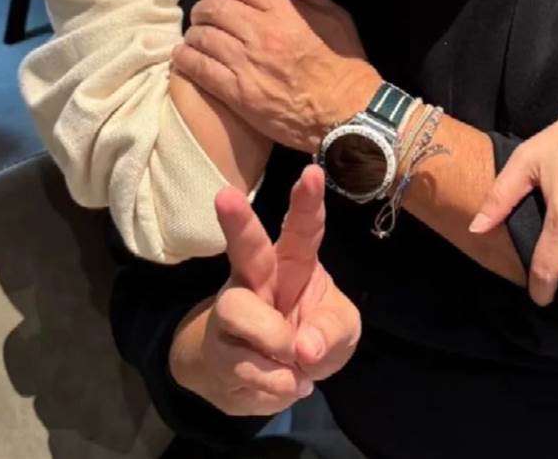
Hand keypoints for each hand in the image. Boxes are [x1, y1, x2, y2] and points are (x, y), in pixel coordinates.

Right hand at [169, 165, 360, 415]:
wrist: (260, 379)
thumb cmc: (309, 333)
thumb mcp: (340, 332)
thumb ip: (332, 332)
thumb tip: (305, 347)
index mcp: (295, 262)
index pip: (304, 229)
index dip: (308, 202)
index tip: (312, 172)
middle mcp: (258, 278)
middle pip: (246, 247)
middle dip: (238, 222)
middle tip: (225, 197)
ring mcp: (233, 311)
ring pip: (238, 311)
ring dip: (272, 340)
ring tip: (296, 364)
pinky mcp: (217, 349)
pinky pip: (242, 367)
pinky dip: (273, 385)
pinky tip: (283, 382)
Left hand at [171, 0, 380, 153]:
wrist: (347, 113)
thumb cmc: (344, 65)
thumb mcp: (335, 17)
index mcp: (285, 12)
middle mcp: (262, 33)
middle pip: (214, 7)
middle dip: (203, 7)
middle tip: (203, 14)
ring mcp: (247, 64)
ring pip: (202, 36)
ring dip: (194, 33)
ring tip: (196, 37)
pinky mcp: (238, 93)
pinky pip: (199, 69)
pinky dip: (186, 59)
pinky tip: (186, 58)